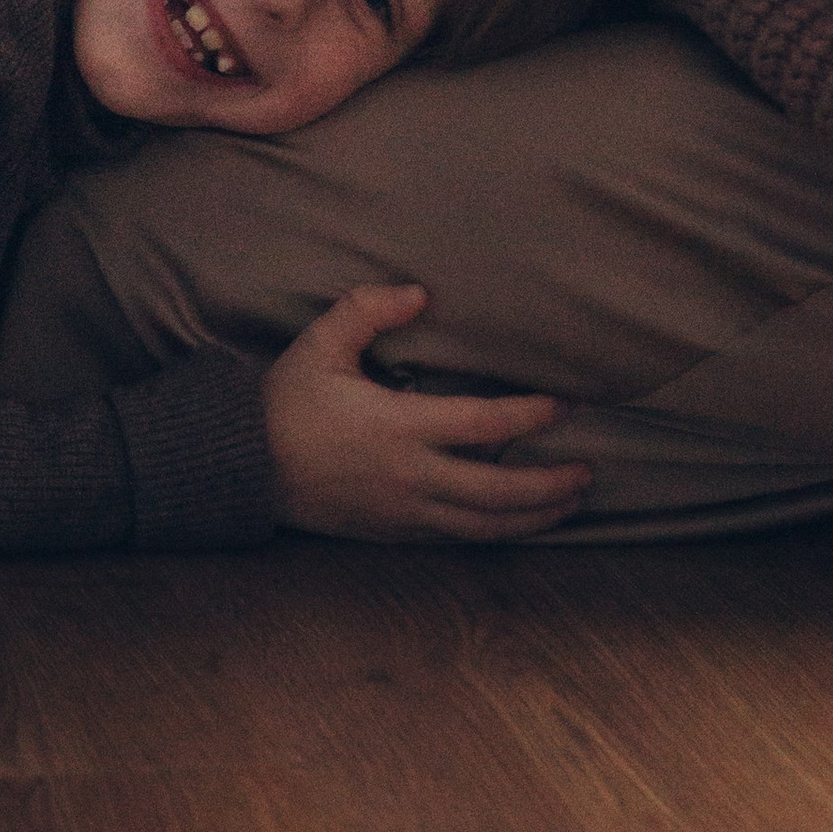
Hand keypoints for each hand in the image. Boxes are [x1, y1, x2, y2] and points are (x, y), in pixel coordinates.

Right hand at [263, 283, 590, 541]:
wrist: (244, 467)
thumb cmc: (285, 403)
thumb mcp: (319, 345)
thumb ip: (367, 311)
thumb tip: (420, 293)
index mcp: (398, 427)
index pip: (484, 425)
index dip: (530, 415)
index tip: (565, 403)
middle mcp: (410, 477)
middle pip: (499, 491)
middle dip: (551, 483)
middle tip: (588, 469)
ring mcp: (404, 512)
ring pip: (486, 526)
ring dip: (535, 517)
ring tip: (569, 503)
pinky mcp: (394, 533)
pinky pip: (458, 538)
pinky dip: (497, 532)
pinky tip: (518, 523)